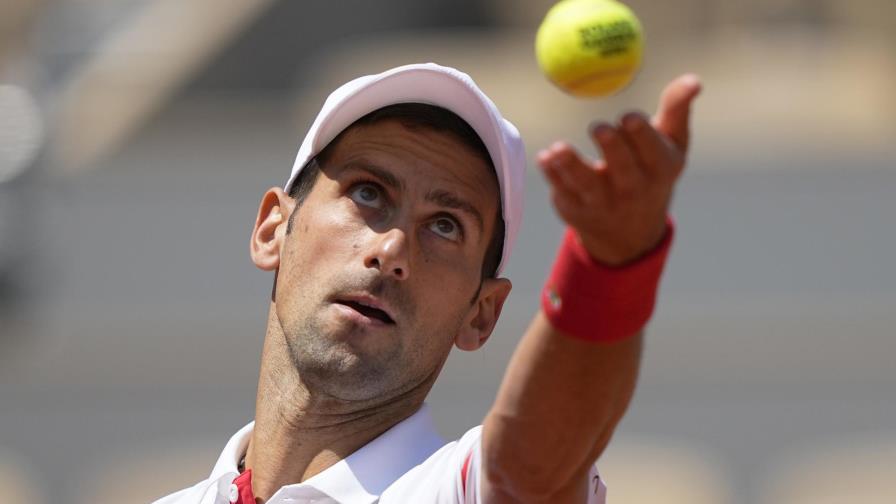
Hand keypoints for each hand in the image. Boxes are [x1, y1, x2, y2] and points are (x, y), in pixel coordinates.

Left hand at [537, 74, 701, 265]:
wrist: (630, 230)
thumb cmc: (653, 170)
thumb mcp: (671, 143)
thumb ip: (676, 109)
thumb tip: (694, 79)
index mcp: (660, 169)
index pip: (653, 152)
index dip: (641, 135)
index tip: (628, 117)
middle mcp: (633, 191)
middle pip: (622, 169)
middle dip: (611, 148)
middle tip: (598, 127)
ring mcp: (603, 204)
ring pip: (586, 185)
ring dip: (571, 166)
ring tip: (558, 148)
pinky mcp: (576, 211)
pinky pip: (562, 191)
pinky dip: (552, 174)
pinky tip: (545, 158)